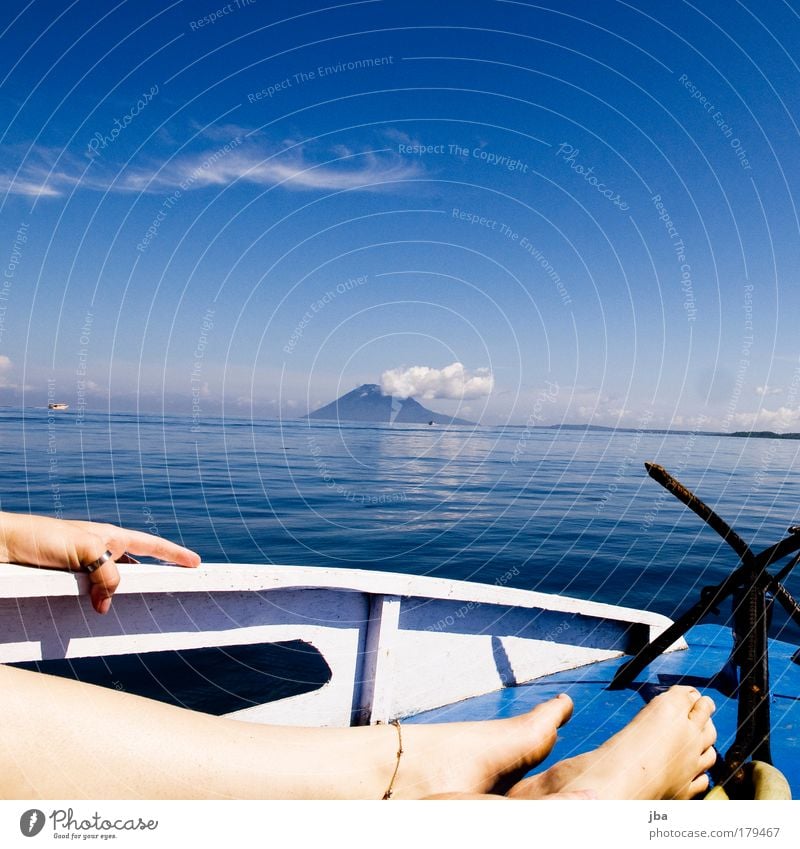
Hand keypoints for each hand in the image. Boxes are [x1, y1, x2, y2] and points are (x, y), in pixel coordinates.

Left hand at [0, 511, 199, 613]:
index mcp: (109, 536)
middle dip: (150, 582)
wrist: (0, 546)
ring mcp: (83, 569)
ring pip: (111, 587)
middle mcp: (99, 551)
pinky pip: (89, 598)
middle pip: (134, 569)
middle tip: (169, 597)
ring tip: (131, 615)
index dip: (175, 554)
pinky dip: (95, 608)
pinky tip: (94, 619)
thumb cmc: (40, 537)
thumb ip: (105, 575)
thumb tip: (107, 605)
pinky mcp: (65, 584)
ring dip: (118, 599)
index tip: (195, 564)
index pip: (151, 546)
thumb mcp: (83, 549)